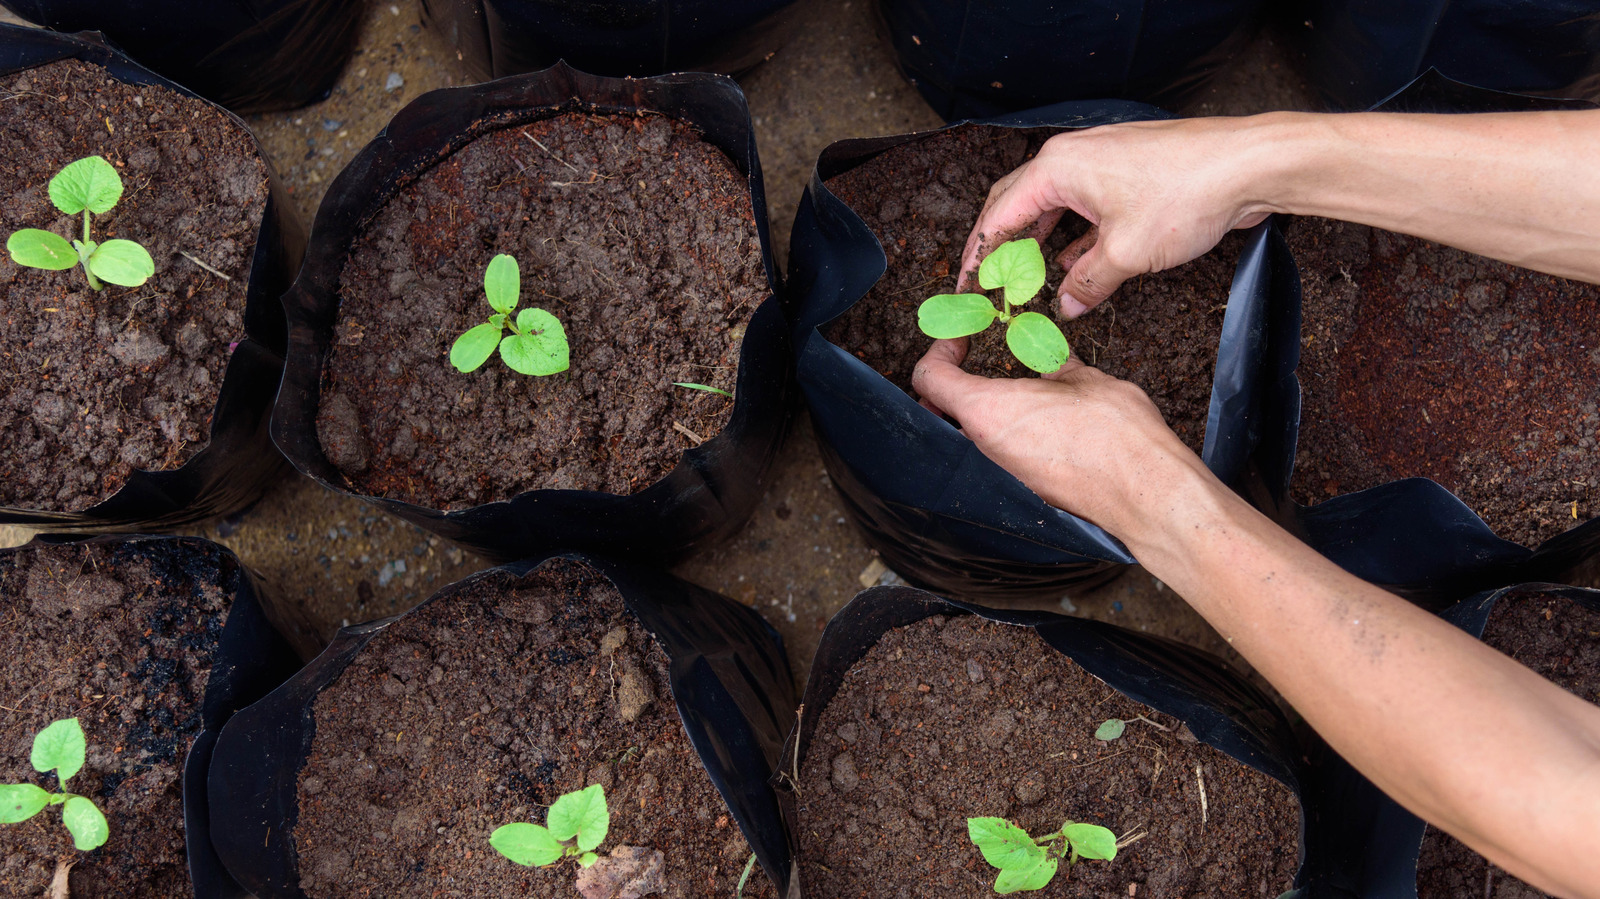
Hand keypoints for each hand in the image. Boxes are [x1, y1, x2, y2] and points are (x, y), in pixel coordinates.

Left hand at [911, 338, 1205, 536]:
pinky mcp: (1023, 489)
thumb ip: (1054, 363)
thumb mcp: (1083, 379)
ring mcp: (1001, 473)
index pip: (930, 378)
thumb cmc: (1116, 435)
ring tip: (1011, 384)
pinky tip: (1035, 418)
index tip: (959, 340)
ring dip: (980, 408)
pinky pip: (998, 455)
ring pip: (969, 435)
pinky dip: (1005, 432)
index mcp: (987, 412)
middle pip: (942, 409)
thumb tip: (1048, 353)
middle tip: (975, 359)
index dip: (939, 351)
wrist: (1145, 490)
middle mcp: (983, 448)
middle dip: (953, 381)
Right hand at [958, 117, 1273, 316]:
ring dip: (1040, 245)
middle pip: (1018, 206)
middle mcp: (1071, 158)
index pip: (998, 216)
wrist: (1248, 165)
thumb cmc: (1187, 192)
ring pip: (1054, 207)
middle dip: (1003, 248)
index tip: (967, 285)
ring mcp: (1100, 163)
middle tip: (989, 284)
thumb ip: (1088, 284)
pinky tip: (1073, 268)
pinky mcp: (1126, 173)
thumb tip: (1067, 306)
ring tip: (1027, 282)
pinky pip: (1084, 208)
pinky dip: (1074, 237)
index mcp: (1056, 169)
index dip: (979, 256)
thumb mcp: (1127, 253)